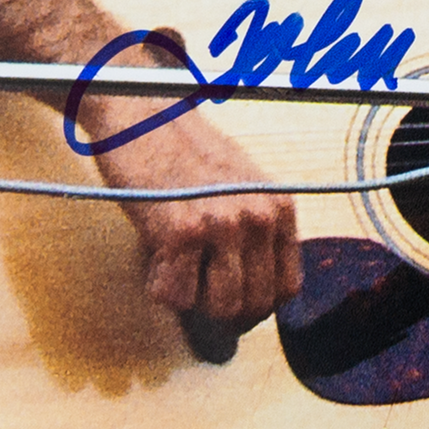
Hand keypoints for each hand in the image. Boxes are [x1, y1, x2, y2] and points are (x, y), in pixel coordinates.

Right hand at [84, 96, 301, 331]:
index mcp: (279, 207)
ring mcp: (223, 224)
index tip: (233, 301)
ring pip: (221, 308)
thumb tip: (254, 299)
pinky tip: (156, 256)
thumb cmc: (185, 155)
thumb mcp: (242, 189)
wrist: (142, 118)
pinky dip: (161, 286)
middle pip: (255, 306)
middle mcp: (259, 216)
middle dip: (222, 311)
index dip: (257, 305)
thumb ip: (257, 235)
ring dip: (192, 300)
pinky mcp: (182, 231)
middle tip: (195, 287)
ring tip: (176, 266)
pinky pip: (177, 295)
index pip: (287, 289)